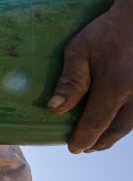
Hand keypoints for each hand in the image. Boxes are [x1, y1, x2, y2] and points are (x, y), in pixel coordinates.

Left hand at [48, 0, 132, 152]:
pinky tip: (116, 122)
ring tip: (100, 140)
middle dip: (100, 141)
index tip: (73, 148)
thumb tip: (55, 110)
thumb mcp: (80, 50)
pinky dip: (126, 122)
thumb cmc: (106, 31)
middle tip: (86, 148)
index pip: (96, 122)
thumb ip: (70, 82)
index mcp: (115, 87)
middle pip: (117, 128)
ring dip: (115, 134)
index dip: (83, 138)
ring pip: (131, 123)